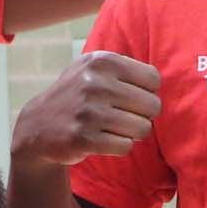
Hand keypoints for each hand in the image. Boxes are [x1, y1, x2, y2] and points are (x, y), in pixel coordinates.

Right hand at [15, 52, 159, 167]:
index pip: (153, 79)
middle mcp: (94, 83)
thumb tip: (168, 75)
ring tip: (115, 129)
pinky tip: (103, 140)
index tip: (130, 98)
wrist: (38, 126)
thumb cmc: (77, 95)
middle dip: (143, 115)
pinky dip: (120, 146)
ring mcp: (88, 111)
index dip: (147, 92)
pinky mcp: (83, 138)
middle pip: (153, 105)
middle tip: (124, 117)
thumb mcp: (92, 67)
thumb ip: (126, 66)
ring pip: (143, 128)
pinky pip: (126, 146)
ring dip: (133, 133)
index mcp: (101, 61)